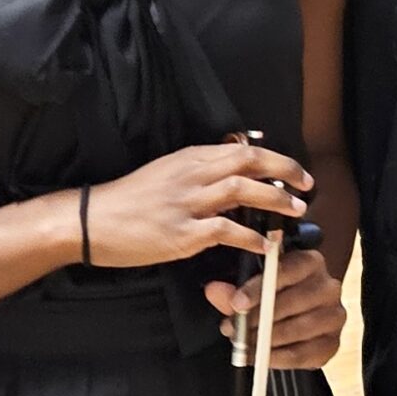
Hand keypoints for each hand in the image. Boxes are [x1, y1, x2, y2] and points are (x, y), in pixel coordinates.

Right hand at [84, 138, 309, 269]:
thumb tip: (233, 170)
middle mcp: (190, 174)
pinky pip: (224, 230)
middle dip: (283, 172)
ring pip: (239, 190)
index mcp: (188, 158)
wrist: (89, 220)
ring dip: (273, 200)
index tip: (296, 172)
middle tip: (307, 185)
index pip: (241, 150)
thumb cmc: (128, 201)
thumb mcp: (165, 174)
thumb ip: (198, 172)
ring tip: (296, 211)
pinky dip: (249, 236)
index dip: (274, 160)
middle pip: (247, 162)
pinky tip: (265, 246)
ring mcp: (185, 203)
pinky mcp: (180, 232)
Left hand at [202, 246, 344, 368]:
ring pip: (300, 329)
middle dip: (261, 318)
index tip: (238, 303)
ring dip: (267, 339)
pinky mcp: (333, 344)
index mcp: (310, 262)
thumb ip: (232, 291)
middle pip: (296, 301)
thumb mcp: (250, 290)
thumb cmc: (273, 298)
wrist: (296, 319)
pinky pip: (304, 354)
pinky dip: (278, 358)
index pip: (287, 270)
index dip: (260, 287)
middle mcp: (329, 287)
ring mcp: (335, 316)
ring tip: (244, 344)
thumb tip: (214, 291)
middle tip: (235, 329)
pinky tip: (259, 358)